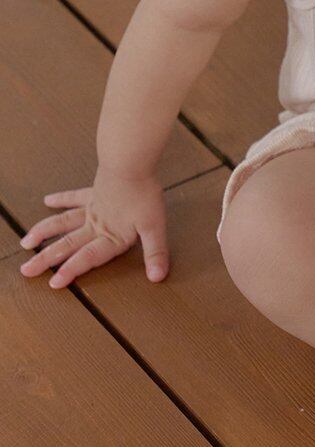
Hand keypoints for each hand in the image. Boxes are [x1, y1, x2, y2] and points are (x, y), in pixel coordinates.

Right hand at [18, 168, 169, 289]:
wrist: (130, 163)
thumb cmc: (144, 194)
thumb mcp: (154, 227)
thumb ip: (155, 253)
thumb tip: (157, 278)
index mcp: (110, 236)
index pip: (87, 258)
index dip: (71, 271)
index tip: (53, 283)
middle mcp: (96, 225)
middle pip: (67, 244)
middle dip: (46, 259)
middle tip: (25, 270)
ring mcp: (91, 208)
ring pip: (62, 223)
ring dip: (44, 233)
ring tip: (26, 243)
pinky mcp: (93, 192)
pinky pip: (73, 198)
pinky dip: (60, 199)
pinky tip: (47, 201)